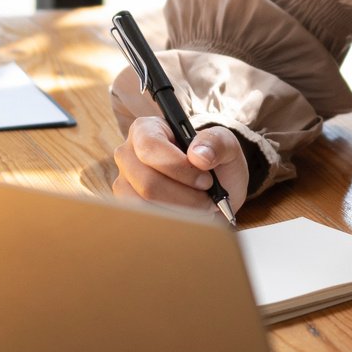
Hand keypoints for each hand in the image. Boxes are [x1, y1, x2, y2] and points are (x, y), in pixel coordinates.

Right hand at [112, 118, 249, 214]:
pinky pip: (144, 222)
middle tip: (209, 199)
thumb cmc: (215, 161)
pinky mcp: (128, 206)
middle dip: (185, 196)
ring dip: (181, 212)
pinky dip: (172, 223)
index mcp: (146, 129)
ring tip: (200, 206)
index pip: (150, 147)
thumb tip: (198, 156)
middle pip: (148, 182)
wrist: (213, 189)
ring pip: (145, 205)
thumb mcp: (225, 144)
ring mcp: (125, 182)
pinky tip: (188, 216)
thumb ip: (216, 142)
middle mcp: (128, 154)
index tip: (207, 180)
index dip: (179, 167)